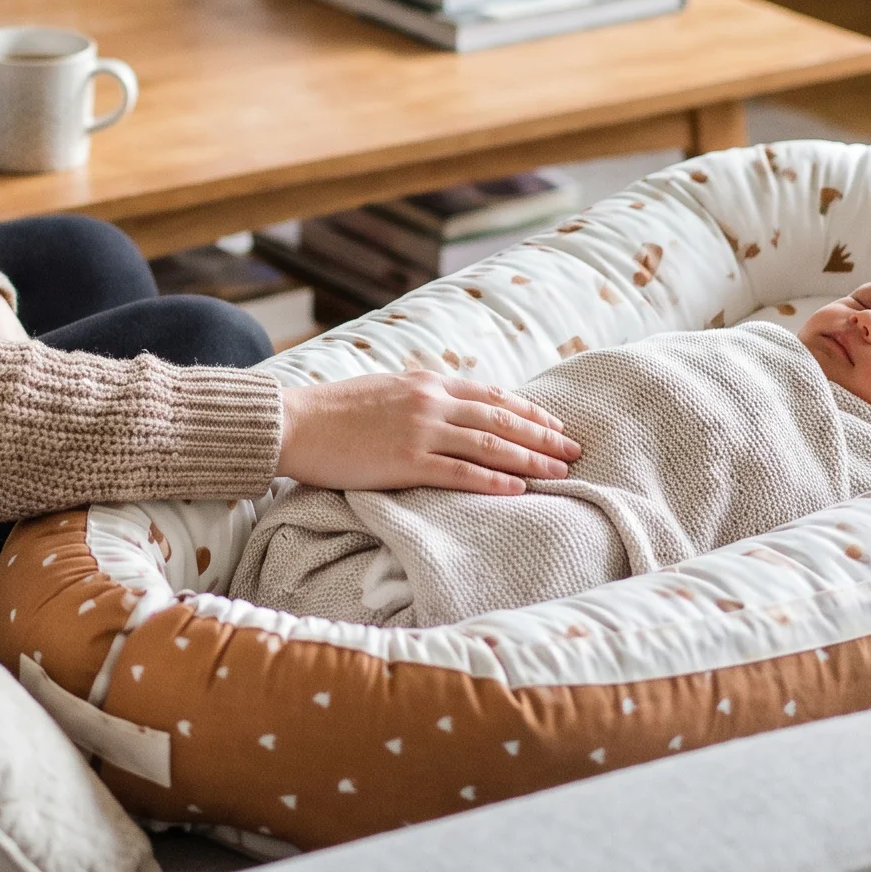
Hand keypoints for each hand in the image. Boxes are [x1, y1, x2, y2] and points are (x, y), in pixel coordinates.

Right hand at [276, 373, 581, 494]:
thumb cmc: (335, 410)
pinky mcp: (407, 462)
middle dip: (543, 435)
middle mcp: (431, 402)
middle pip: (502, 420)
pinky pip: (461, 473)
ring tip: (560, 472)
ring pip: (491, 446)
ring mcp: (421, 431)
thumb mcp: (386, 387)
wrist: (296, 423)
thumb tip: (451, 405)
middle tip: (575, 449)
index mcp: (427, 382)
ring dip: (531, 460)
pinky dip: (495, 481)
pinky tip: (519, 490)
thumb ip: (422, 394)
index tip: (553, 423)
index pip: (492, 396)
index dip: (528, 411)